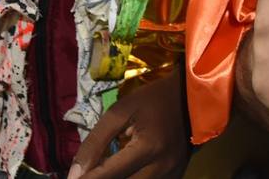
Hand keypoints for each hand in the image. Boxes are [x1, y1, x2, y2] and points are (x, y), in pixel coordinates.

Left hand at [70, 70, 191, 178]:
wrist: (193, 97)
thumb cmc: (154, 99)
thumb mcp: (120, 111)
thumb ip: (95, 141)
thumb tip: (74, 174)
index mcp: (148, 147)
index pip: (107, 174)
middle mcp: (161, 167)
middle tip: (85, 176)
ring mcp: (171, 175)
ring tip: (100, 174)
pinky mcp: (176, 177)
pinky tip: (122, 174)